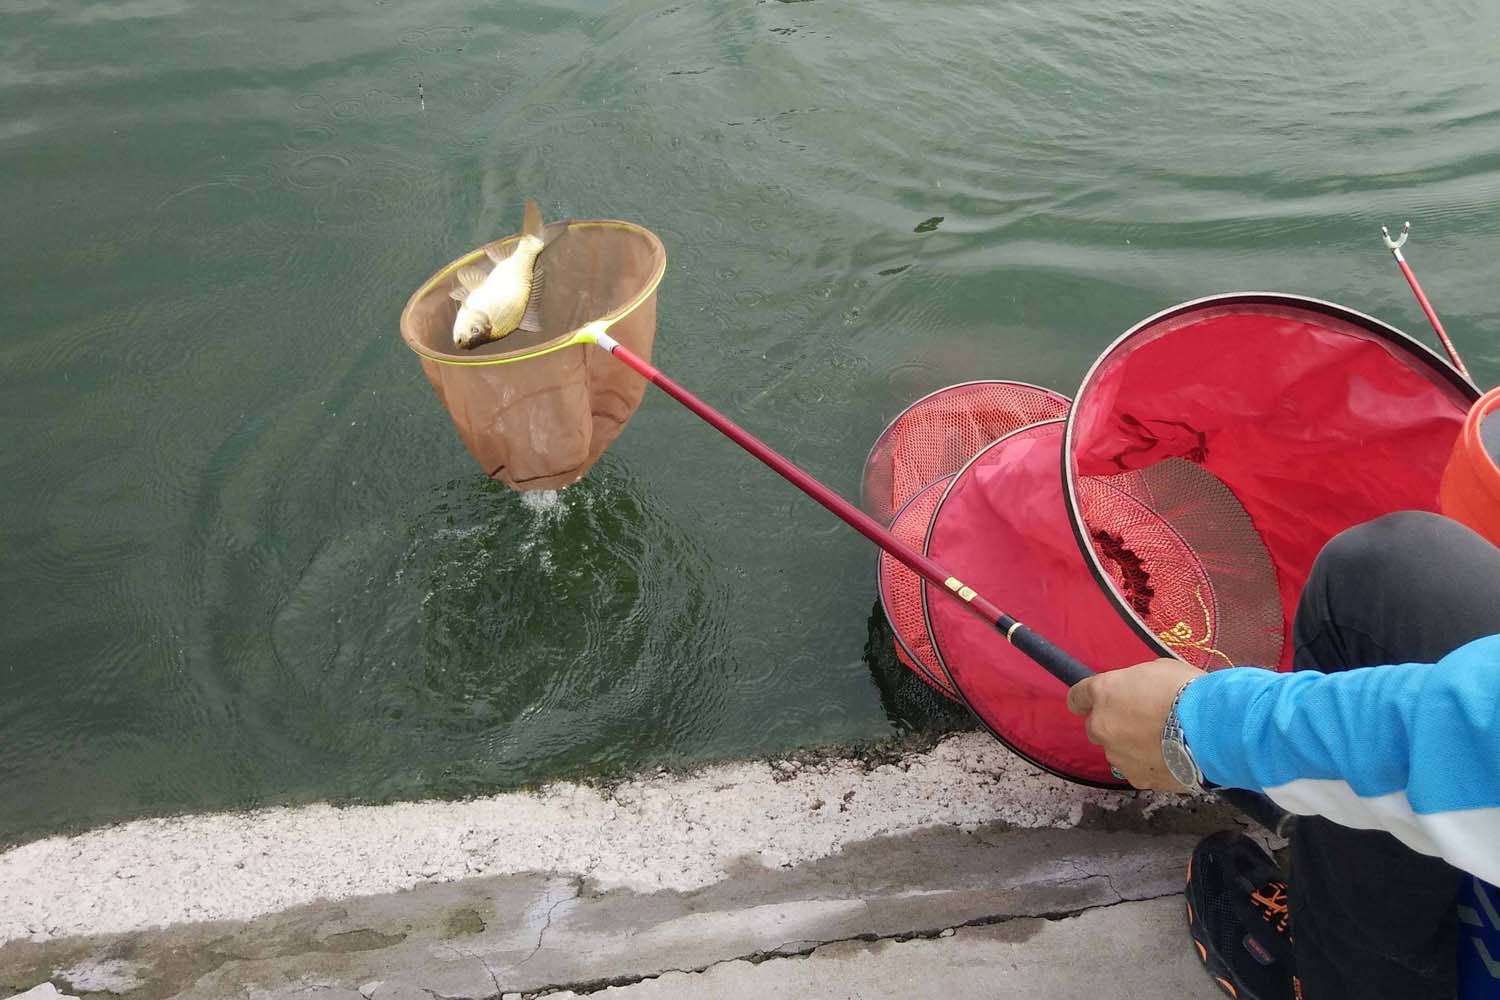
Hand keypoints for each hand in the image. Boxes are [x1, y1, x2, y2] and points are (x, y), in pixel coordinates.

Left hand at [1066, 658, 1205, 791]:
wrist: (1212, 730)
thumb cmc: (1187, 691)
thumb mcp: (1157, 670)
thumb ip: (1135, 685)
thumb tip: (1135, 693)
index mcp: (1104, 693)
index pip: (1077, 697)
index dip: (1083, 701)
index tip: (1088, 704)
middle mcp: (1102, 725)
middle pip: (1095, 728)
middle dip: (1112, 726)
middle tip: (1141, 722)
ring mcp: (1117, 754)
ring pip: (1116, 751)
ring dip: (1131, 747)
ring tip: (1163, 743)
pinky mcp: (1136, 777)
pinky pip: (1137, 770)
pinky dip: (1149, 765)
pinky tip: (1171, 758)